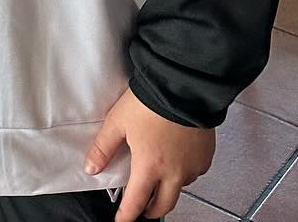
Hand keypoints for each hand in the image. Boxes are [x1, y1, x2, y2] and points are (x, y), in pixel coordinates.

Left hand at [85, 87, 215, 220]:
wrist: (182, 88)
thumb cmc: (149, 103)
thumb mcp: (117, 122)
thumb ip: (103, 147)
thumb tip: (91, 167)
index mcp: (150, 166)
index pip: (137, 201)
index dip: (127, 214)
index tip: (122, 221)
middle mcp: (174, 173)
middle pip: (163, 204)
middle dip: (151, 209)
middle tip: (142, 208)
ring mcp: (193, 166)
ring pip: (180, 188)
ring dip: (168, 188)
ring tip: (158, 176)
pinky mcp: (206, 157)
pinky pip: (193, 172)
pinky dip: (183, 172)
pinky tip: (176, 158)